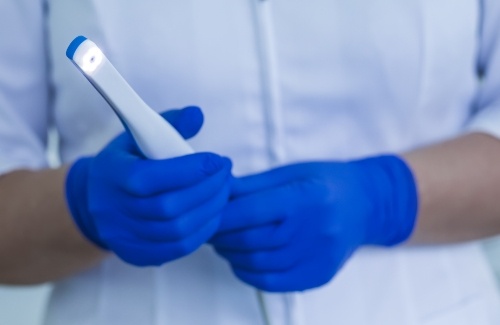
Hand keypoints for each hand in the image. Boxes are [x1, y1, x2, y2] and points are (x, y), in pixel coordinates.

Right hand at [66, 106, 232, 265]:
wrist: (95, 200)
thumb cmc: (126, 163)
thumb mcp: (138, 136)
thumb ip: (169, 124)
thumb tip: (197, 115)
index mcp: (112, 175)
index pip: (151, 178)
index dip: (190, 170)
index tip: (217, 160)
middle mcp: (114, 211)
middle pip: (169, 207)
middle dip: (207, 189)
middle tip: (226, 174)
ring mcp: (124, 237)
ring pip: (177, 231)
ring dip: (210, 210)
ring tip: (224, 191)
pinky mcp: (137, 254)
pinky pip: (178, 248)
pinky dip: (203, 231)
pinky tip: (213, 213)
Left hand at [211, 156, 417, 291]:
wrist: (365, 205)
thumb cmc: (326, 182)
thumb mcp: (290, 173)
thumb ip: (252, 185)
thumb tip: (216, 191)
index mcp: (305, 197)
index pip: (250, 212)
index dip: (221, 215)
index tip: (205, 213)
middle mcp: (314, 230)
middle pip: (250, 240)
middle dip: (220, 236)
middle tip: (209, 228)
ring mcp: (318, 257)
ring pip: (257, 264)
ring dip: (231, 254)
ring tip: (224, 242)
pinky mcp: (318, 275)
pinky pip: (272, 282)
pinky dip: (248, 273)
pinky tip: (242, 260)